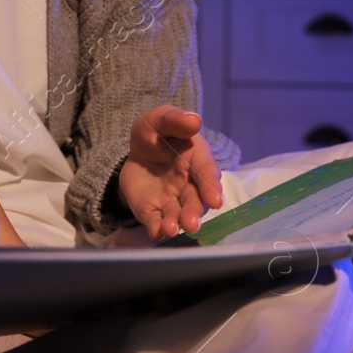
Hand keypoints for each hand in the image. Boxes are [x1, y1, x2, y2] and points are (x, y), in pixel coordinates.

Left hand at [117, 105, 224, 240]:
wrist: (137, 149)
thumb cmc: (156, 131)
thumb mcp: (159, 119)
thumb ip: (174, 120)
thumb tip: (194, 120)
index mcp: (196, 158)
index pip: (206, 172)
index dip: (211, 186)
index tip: (215, 200)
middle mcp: (189, 183)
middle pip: (195, 199)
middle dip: (193, 211)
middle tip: (191, 223)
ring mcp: (172, 199)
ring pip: (178, 214)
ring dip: (177, 223)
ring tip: (172, 229)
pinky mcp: (154, 210)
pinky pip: (157, 221)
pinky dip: (157, 228)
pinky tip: (156, 233)